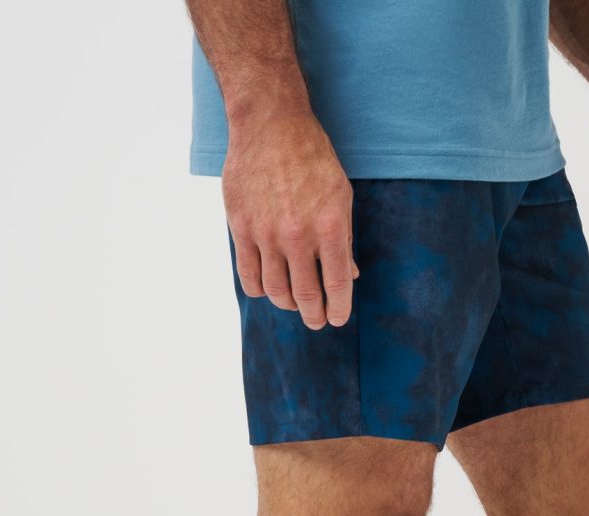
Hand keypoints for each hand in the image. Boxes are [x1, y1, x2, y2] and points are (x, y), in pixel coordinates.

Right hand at [223, 111, 357, 328]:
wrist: (269, 124)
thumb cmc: (311, 157)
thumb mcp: (340, 195)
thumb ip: (343, 238)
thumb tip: (348, 275)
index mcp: (329, 227)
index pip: (337, 285)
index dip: (339, 310)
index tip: (337, 318)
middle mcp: (298, 235)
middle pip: (306, 297)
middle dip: (314, 316)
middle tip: (317, 320)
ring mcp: (266, 233)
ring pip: (276, 292)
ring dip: (288, 304)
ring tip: (294, 302)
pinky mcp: (241, 227)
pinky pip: (249, 277)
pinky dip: (260, 290)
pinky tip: (269, 287)